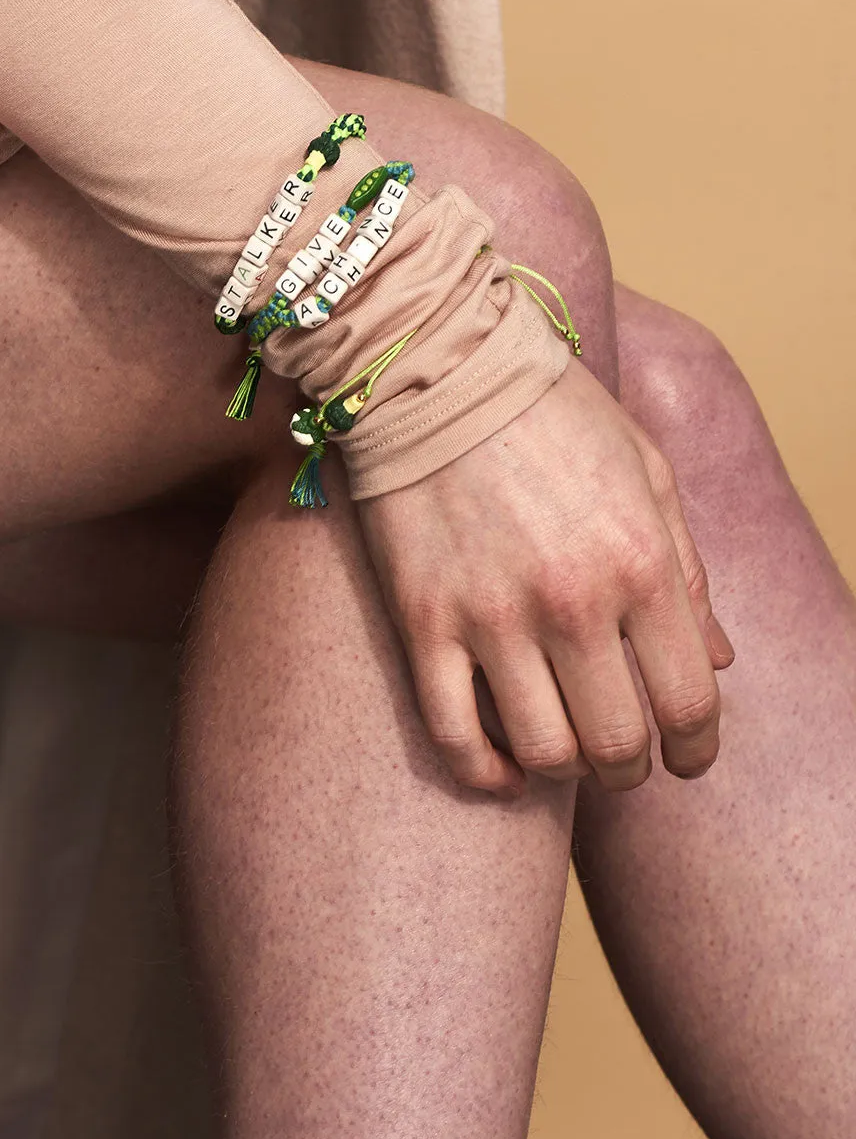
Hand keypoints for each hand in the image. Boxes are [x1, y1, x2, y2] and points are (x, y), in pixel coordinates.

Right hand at [359, 358, 733, 796]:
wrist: (437, 365)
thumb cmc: (551, 409)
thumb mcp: (646, 470)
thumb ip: (686, 571)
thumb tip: (714, 662)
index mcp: (639, 562)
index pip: (688, 702)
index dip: (696, 748)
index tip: (687, 757)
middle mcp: (571, 602)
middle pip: (617, 744)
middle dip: (630, 768)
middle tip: (622, 758)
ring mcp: (491, 617)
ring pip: (542, 752)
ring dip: (564, 771)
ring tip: (565, 753)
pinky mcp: (424, 621)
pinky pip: (454, 734)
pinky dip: (485, 774)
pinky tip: (504, 770)